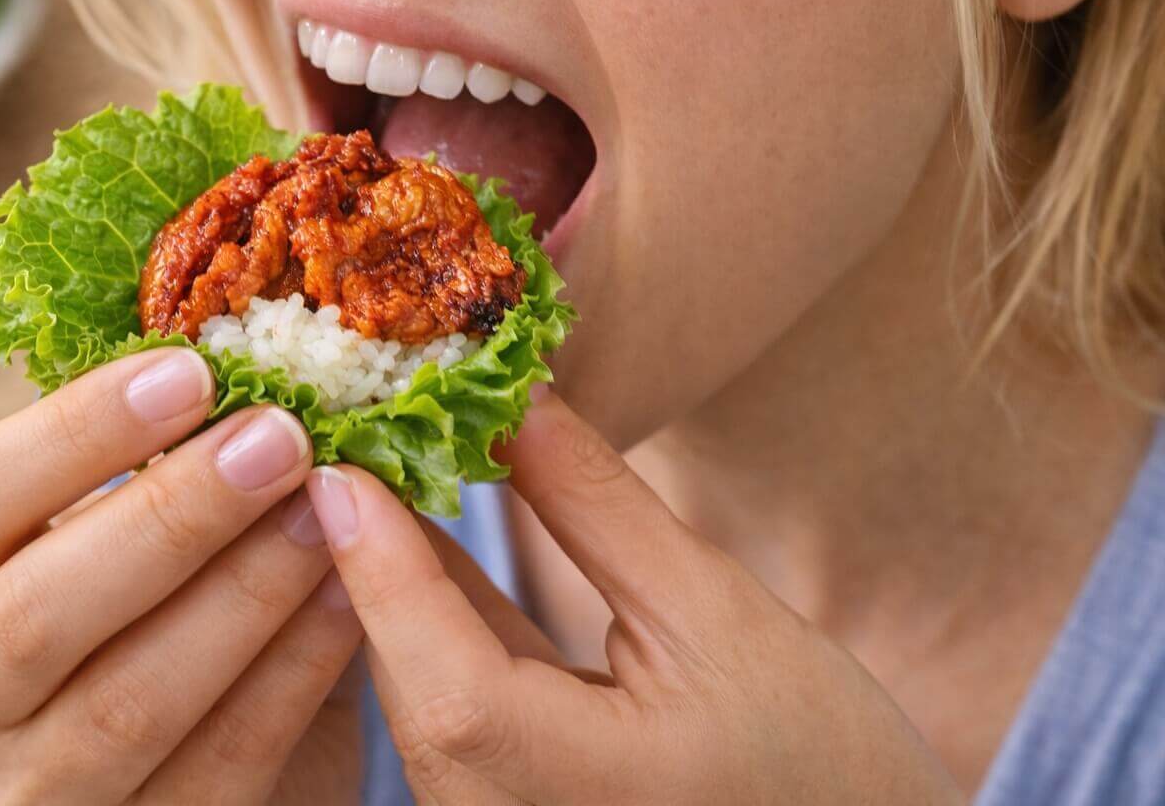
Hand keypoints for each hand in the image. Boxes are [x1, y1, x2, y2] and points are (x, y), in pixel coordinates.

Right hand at [0, 348, 363, 804]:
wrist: (226, 740)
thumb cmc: (175, 591)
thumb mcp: (146, 514)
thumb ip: (171, 445)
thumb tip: (254, 332)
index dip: (73, 432)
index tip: (192, 368)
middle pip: (38, 613)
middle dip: (170, 517)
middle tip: (280, 436)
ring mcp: (40, 787)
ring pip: (129, 701)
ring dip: (243, 594)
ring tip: (330, 512)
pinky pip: (222, 762)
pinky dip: (294, 671)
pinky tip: (353, 597)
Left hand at [307, 390, 964, 804]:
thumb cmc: (824, 759)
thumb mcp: (716, 614)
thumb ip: (598, 509)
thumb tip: (513, 399)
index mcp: (587, 798)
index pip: (451, 687)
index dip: (385, 569)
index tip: (340, 464)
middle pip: (414, 695)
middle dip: (374, 567)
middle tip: (350, 443)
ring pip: (418, 708)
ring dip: (395, 597)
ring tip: (380, 476)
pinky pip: (445, 727)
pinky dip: (432, 639)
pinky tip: (425, 553)